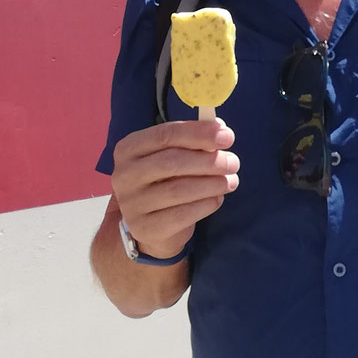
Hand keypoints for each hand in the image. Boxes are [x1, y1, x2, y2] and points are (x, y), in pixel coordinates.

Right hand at [111, 118, 238, 260]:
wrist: (150, 224)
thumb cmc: (165, 181)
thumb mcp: (173, 155)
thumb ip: (194, 141)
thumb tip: (221, 130)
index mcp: (128, 148)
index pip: (165, 134)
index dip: (198, 133)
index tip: (227, 136)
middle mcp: (124, 175)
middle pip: (172, 162)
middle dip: (209, 161)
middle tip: (233, 162)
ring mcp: (132, 204)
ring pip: (179, 189)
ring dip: (212, 183)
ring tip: (231, 181)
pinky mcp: (146, 227)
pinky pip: (183, 214)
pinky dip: (206, 204)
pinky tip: (218, 198)